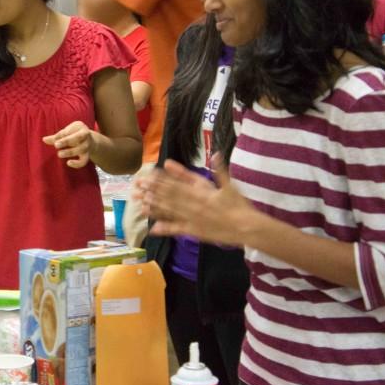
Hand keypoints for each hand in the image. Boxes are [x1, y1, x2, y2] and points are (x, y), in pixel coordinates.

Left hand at [42, 121, 95, 168]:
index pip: (70, 131)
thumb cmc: (74, 134)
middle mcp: (86, 136)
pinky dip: (77, 164)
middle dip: (67, 141)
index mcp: (80, 127)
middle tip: (56, 145)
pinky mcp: (87, 155)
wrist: (89, 140)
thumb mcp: (66, 132)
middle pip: (78, 137)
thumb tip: (44, 139)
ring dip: (70, 152)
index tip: (55, 142)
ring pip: (81, 149)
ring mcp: (87, 146)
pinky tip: (68, 163)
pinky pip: (84, 161)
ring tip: (59, 154)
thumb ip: (56, 136)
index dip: (62, 136)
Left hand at [136, 155, 252, 246]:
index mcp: (201, 192)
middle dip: (152, 191)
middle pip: (169, 197)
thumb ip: (220, 169)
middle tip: (138, 186)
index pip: (177, 184)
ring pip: (170, 212)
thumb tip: (216, 153)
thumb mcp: (230, 185)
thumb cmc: (239, 205)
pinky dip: (165, 228)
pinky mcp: (194, 231)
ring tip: (140, 204)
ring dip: (154, 207)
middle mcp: (193, 205)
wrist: (246, 227)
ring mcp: (192, 219)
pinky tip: (153, 228)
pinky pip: (177, 229)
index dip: (162, 180)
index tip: (149, 175)